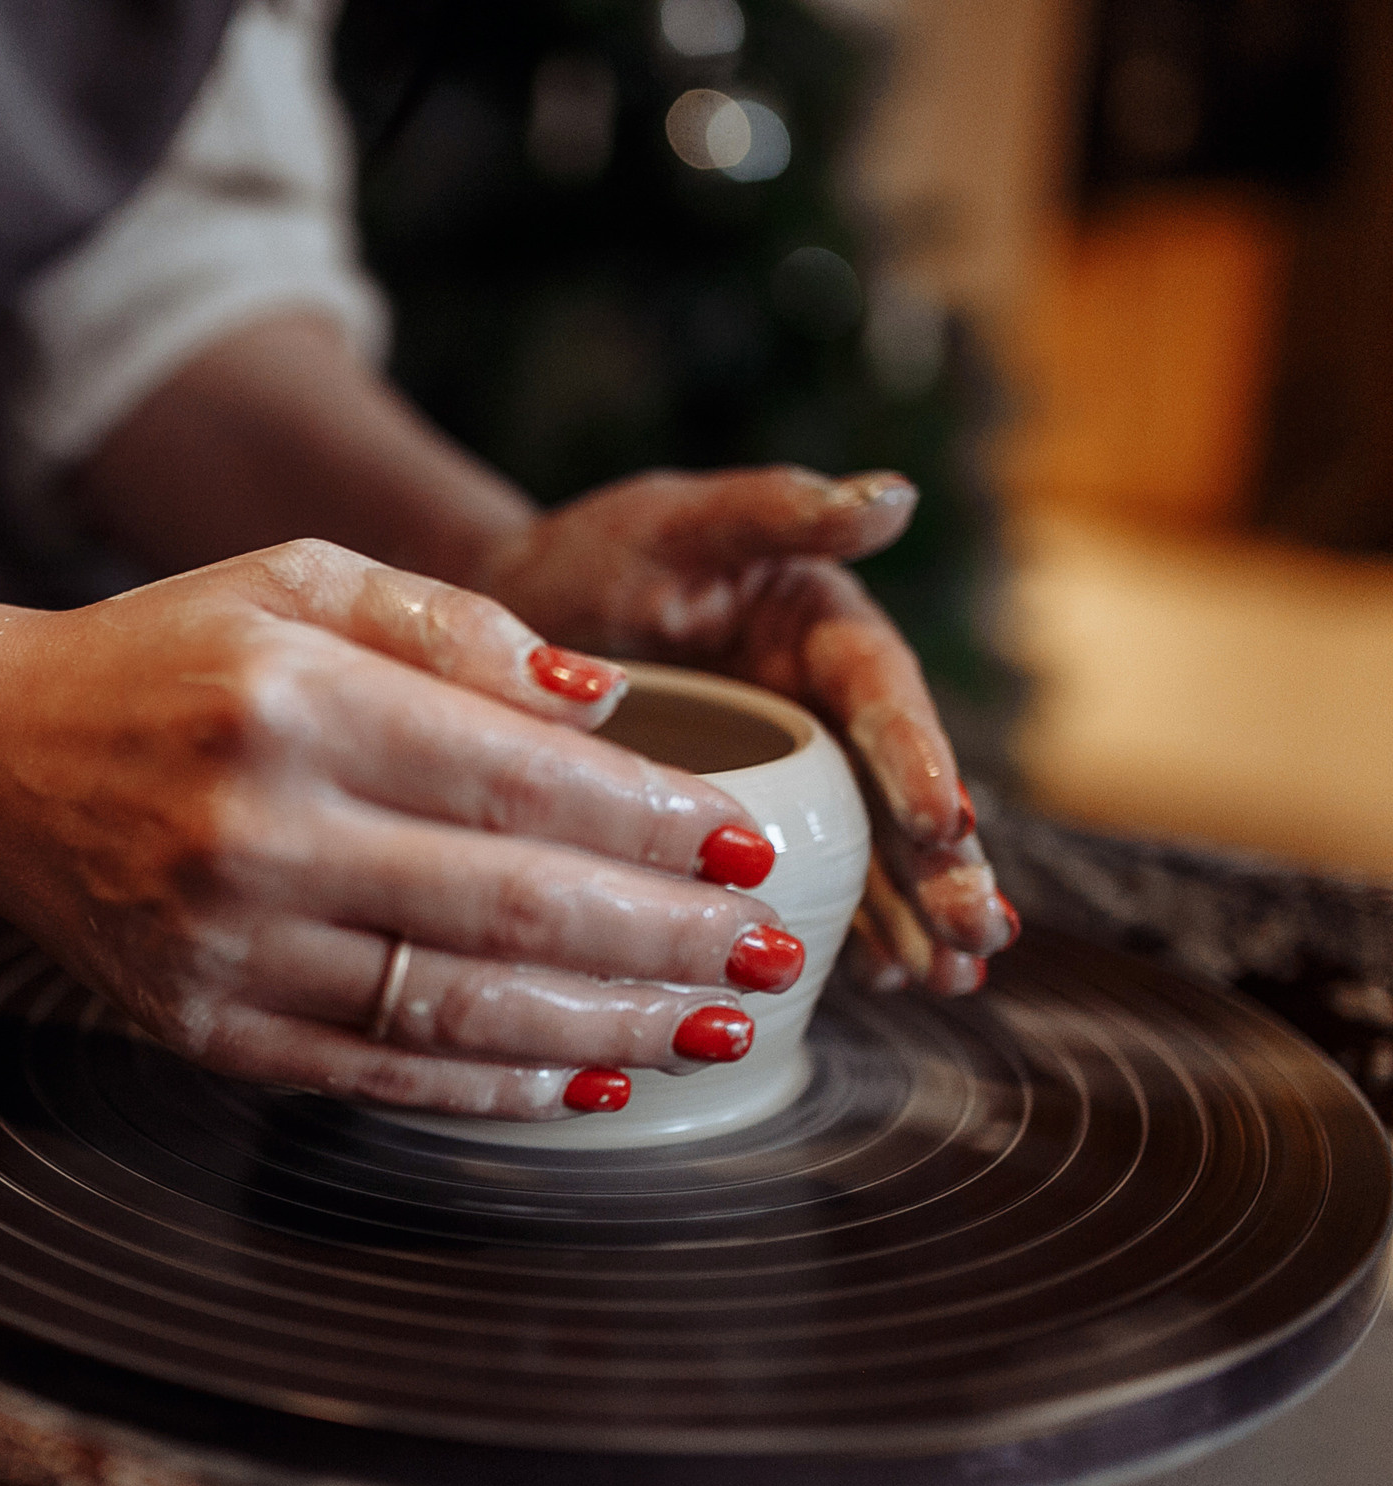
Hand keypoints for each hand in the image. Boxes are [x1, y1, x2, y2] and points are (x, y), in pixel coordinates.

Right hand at [0, 540, 809, 1117]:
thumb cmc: (163, 656)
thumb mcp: (294, 579)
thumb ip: (455, 625)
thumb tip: (611, 704)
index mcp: (292, 703)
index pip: (519, 782)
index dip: (655, 826)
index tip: (747, 847)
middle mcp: (256, 833)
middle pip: (513, 907)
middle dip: (668, 939)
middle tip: (773, 954)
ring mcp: (224, 947)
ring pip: (459, 1010)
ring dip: (609, 1027)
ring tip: (714, 1027)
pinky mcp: (202, 1028)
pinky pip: (377, 1073)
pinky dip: (496, 1087)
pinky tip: (588, 1077)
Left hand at [479, 466, 1015, 995]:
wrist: (514, 621)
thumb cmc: (595, 556)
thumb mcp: (677, 522)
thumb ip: (778, 511)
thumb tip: (895, 498)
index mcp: (821, 625)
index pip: (881, 694)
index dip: (919, 759)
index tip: (946, 825)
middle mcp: (825, 704)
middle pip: (896, 787)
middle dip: (943, 866)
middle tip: (978, 936)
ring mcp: (794, 771)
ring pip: (870, 848)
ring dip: (915, 914)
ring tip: (949, 979)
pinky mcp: (755, 820)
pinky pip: (810, 877)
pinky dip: (847, 927)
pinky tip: (875, 978)